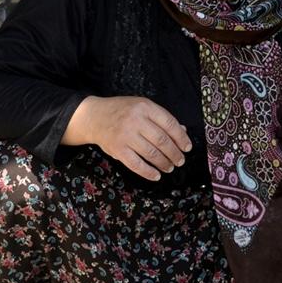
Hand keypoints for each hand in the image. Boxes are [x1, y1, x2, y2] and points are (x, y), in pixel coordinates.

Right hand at [64, 96, 191, 180]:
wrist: (94, 117)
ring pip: (152, 154)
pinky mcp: (118, 149)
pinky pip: (137, 164)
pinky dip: (148, 172)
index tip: (187, 147)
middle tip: (180, 160)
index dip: (181, 138)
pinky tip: (156, 175)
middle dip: (175, 153)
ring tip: (169, 168)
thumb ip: (161, 119)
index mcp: (145, 107)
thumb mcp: (141, 107)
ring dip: (164, 163)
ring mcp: (126, 135)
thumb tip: (183, 132)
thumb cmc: (121, 111)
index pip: (170, 123)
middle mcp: (136, 120)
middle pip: (162, 141)